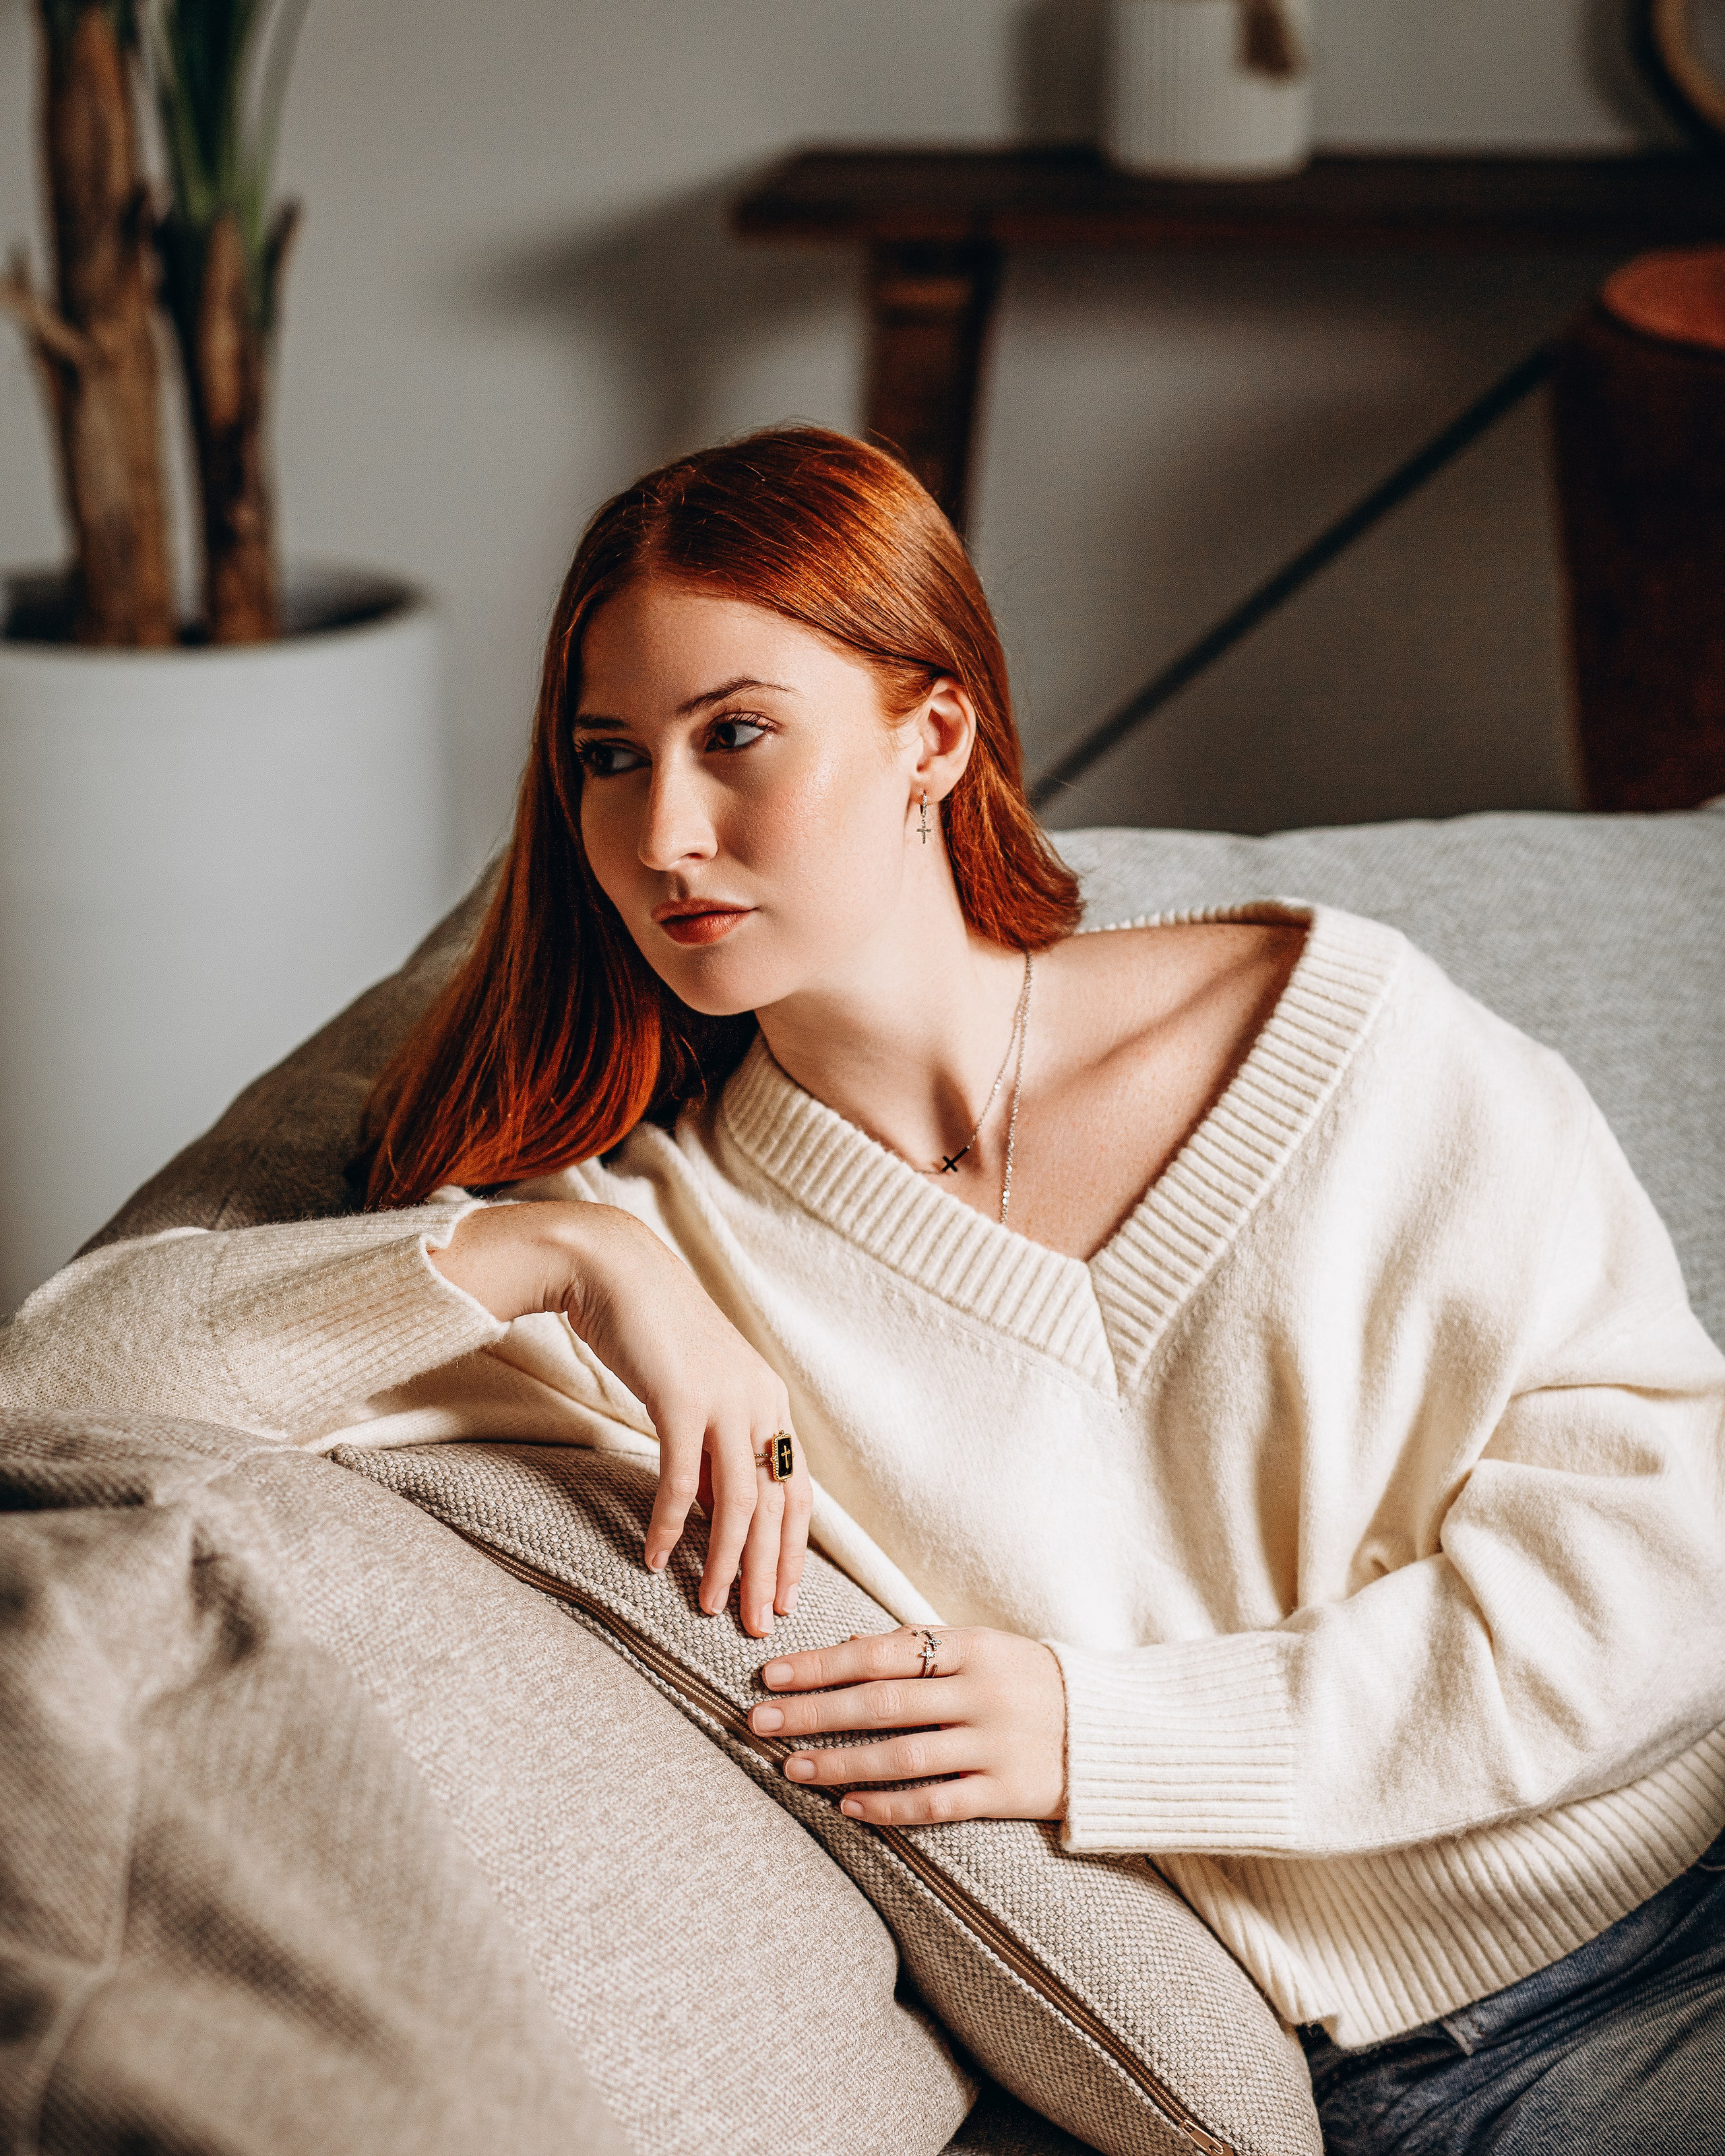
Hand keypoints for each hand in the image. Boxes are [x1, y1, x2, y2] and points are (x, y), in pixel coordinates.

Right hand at [430, 1201, 810, 1636]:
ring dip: (727, 1560)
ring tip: (712, 1605)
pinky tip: (655, 1556)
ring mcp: (725, 1399)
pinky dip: (669, 1523)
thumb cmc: (652, 1332)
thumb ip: (713, 1442)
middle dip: (770, 1572)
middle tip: (760, 1625)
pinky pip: (682, 1479)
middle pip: (777, 1505)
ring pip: (740, 1501)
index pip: (797, 1489)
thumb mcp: (697, 1389)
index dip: (793, 1548)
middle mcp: (760, 1402)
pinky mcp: (682, 1398)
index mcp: (770, 1402)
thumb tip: (711, 1506)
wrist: (615, 1268)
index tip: (786, 1597)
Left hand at [747, 1625, 1066, 1824]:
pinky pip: (935, 1803)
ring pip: (900, 1756)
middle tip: (759, 1721)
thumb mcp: (982, 1648)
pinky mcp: (1006, 1792)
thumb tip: (846, 1645)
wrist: (1115, 1729)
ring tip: (790, 1767)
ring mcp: (994, 1744)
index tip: (772, 1675)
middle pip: (880, 1704)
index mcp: (971, 1646)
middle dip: (813, 1713)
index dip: (821, 1665)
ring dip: (838, 1762)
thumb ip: (918, 1647)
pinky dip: (888, 1805)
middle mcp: (980, 1693)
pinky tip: (848, 1806)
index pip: (880, 1653)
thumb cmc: (1030, 1681)